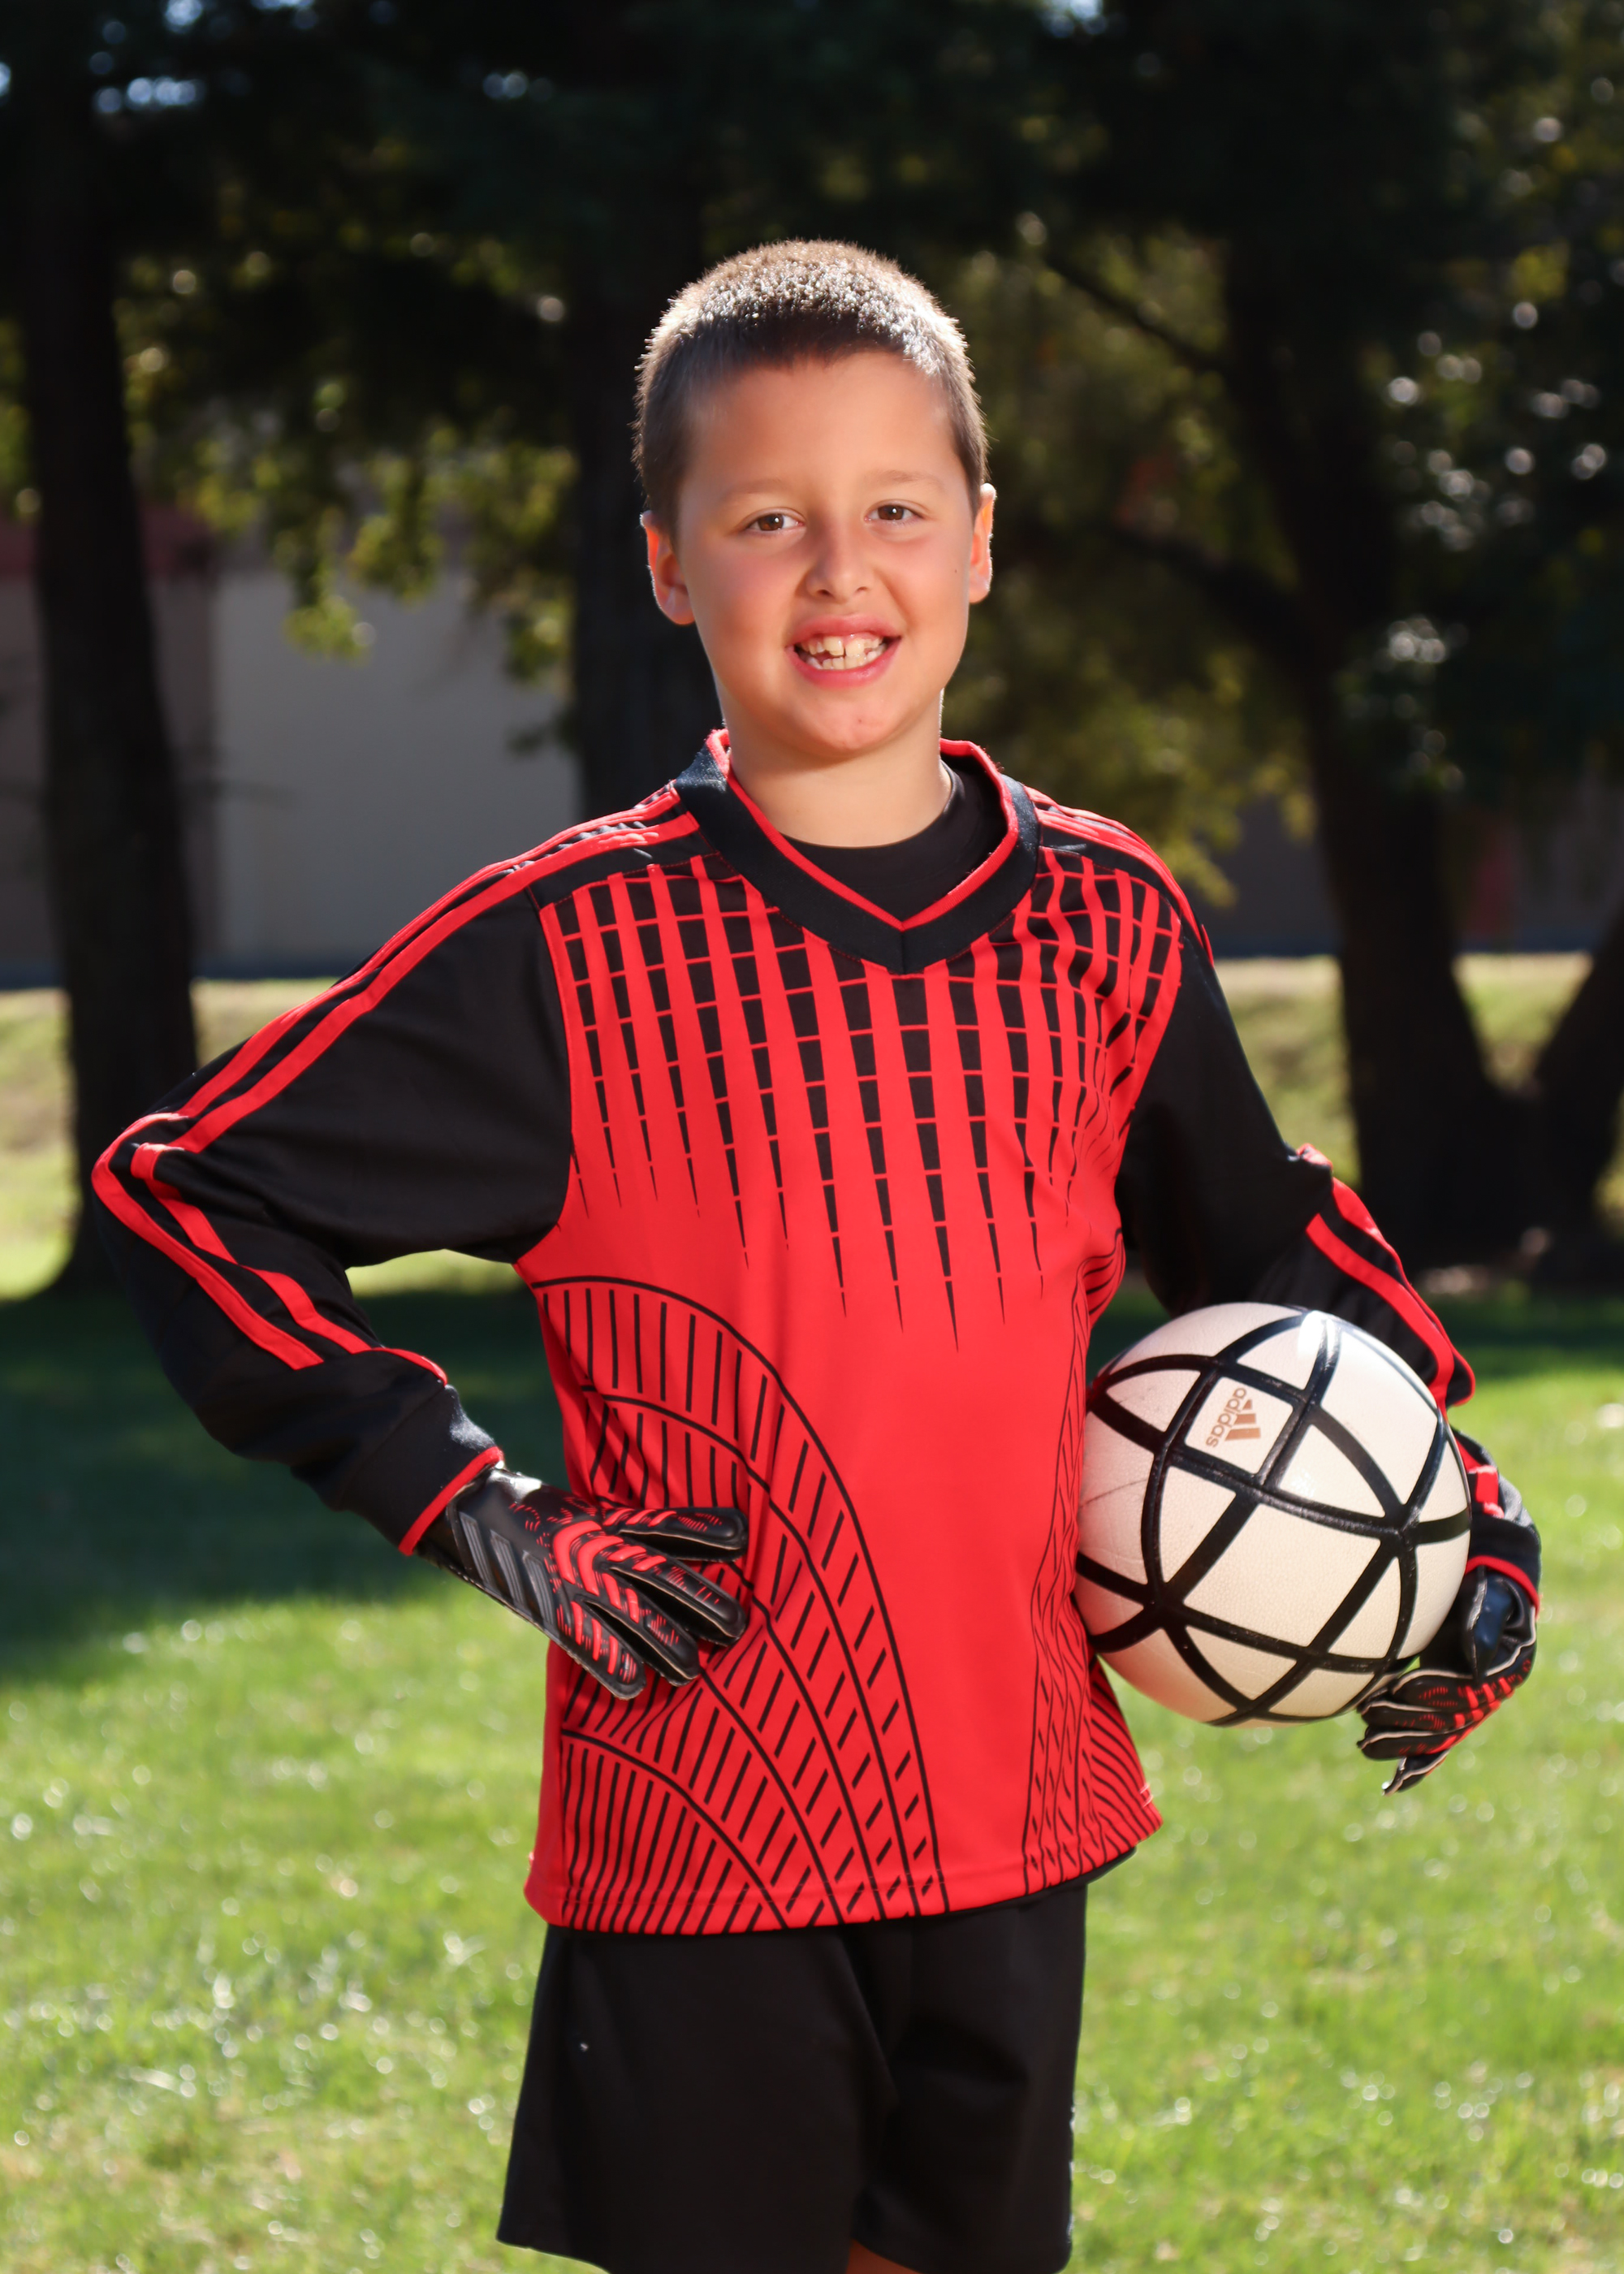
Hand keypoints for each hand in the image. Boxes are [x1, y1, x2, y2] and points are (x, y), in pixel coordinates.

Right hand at [416, 1464, 747, 1697]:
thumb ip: (621, 1529)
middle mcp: (601, 1550)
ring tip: (694, 1667)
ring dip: (671, 1646)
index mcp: (611, 1521)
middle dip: (706, 1604)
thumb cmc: (536, 1512)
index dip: (707, 1530)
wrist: (473, 1509)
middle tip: (738, 1627)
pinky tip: (634, 1686)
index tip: (743, 1535)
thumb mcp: (586, 1511)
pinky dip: (615, 1669)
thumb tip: (656, 1546)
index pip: (670, 1525)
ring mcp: (578, 1581)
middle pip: (666, 1577)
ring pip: (639, 1618)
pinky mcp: (554, 1610)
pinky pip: (593, 1646)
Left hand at [1356, 1566, 1536, 1793]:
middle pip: (1446, 1720)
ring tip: (1364, 1744)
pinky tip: (1394, 1784)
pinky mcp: (1450, 1708)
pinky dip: (1417, 1764)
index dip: (1432, 1690)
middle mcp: (1488, 1698)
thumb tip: (1476, 1666)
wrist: (1490, 1591)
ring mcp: (1469, 1708)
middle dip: (1406, 1720)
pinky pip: (1436, 1743)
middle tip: (1367, 1713)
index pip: (1465, 1692)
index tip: (1399, 1686)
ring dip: (1401, 1743)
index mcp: (1504, 1674)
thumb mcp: (1492, 1597)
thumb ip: (1483, 1625)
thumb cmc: (1490, 1589)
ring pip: (1436, 1735)